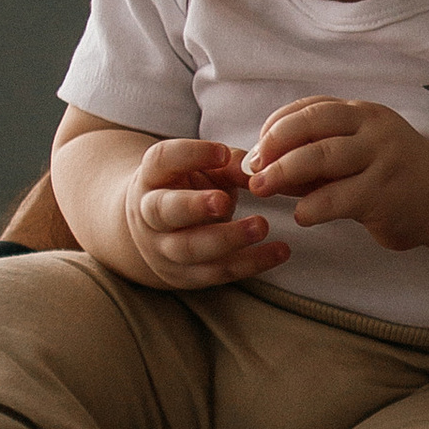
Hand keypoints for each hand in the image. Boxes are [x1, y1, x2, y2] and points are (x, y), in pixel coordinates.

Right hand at [131, 140, 289, 284]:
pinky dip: (250, 264)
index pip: (162, 160)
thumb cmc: (187, 189)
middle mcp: (149, 214)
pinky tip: (278, 252)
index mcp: (152, 177)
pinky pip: (217, 272)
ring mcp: (163, 248)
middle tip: (224, 201)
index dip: (190, 154)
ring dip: (228, 239)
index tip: (222, 153)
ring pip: (191, 248)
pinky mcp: (185, 275)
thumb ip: (230, 164)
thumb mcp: (203, 170)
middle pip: (166, 211)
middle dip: (195, 206)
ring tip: (262, 226)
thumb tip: (262, 170)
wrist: (154, 233)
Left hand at [242, 98, 428, 252]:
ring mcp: (382, 159)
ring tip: (262, 189)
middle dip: (274, 146)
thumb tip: (263, 166)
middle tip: (251, 170)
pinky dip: (312, 207)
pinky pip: (338, 198)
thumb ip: (316, 153)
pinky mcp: (385, 193)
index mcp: (362, 113)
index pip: (310, 108)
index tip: (256, 149)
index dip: (276, 125)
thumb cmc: (389, 172)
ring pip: (323, 157)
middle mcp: (373, 128)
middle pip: (313, 126)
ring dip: (284, 172)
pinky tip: (302, 216)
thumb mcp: (357, 150)